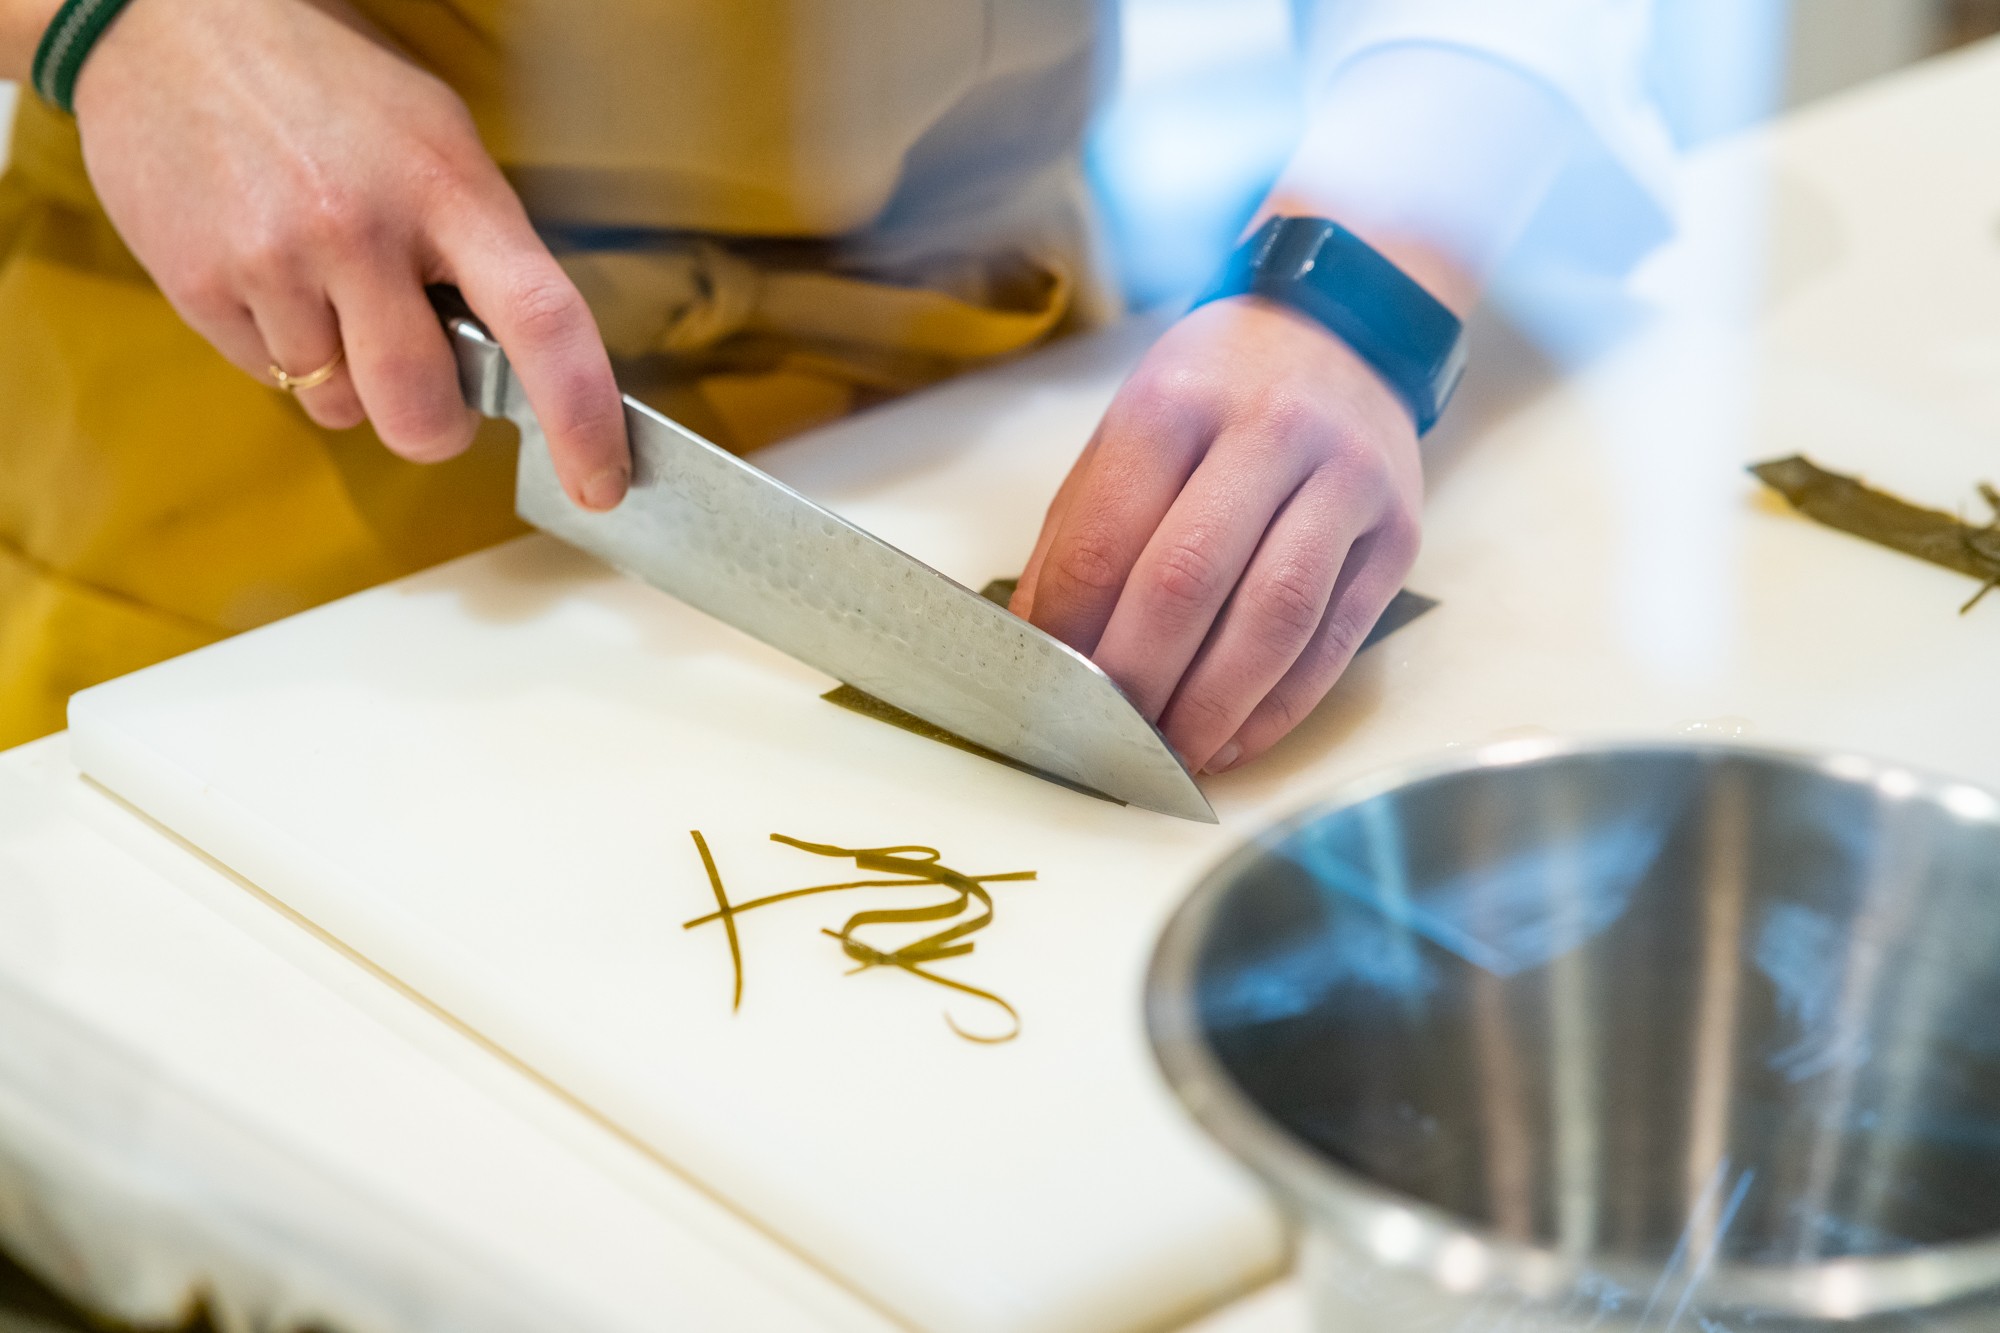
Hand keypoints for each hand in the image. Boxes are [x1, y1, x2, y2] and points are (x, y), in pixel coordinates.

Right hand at [71, 0, 629, 509]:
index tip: (603, 482)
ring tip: (324, 283)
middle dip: (433, 424)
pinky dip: (282, 349)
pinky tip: (271, 273)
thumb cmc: (329, 89)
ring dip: (346, 377)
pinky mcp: (199, 285)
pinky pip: (269, 378)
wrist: (172, 22)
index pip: (544, 323)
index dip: (583, 418)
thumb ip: (481, 250)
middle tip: (425, 379)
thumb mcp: (436, 142)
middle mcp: (361, 229)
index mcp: (448, 190)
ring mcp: (274, 260)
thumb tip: (528, 363)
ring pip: (340, 407)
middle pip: (423, 412)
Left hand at [1011, 297, 1422, 774]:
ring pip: (1273, 619)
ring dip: (1214, 708)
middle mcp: (1269, 433)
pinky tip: (1236, 740)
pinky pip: (1334, 640)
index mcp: (1175, 403)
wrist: (1344, 333)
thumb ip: (1079, 534)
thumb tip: (1038, 648)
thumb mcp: (1127, 433)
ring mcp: (1345, 481)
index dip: (1072, 634)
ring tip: (1170, 760)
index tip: (1047, 694)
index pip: (1107, 540)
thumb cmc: (1215, 395)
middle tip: (1104, 746)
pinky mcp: (1397, 532)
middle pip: (1188, 582)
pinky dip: (1280, 707)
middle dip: (1139, 683)